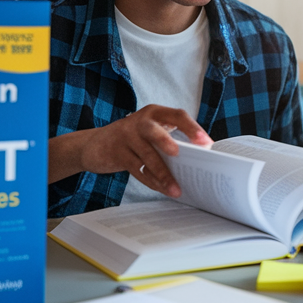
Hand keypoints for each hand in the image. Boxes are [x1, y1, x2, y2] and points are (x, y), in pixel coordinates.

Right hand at [51, 105, 211, 197]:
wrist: (95, 145)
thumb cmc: (134, 139)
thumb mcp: (151, 133)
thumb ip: (170, 139)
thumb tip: (199, 159)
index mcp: (155, 113)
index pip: (177, 115)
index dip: (192, 128)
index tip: (206, 143)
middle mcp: (139, 121)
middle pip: (154, 131)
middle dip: (167, 142)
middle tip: (180, 155)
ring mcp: (125, 136)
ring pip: (146, 156)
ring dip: (162, 174)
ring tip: (176, 189)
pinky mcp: (116, 153)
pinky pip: (136, 169)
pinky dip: (150, 181)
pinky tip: (161, 189)